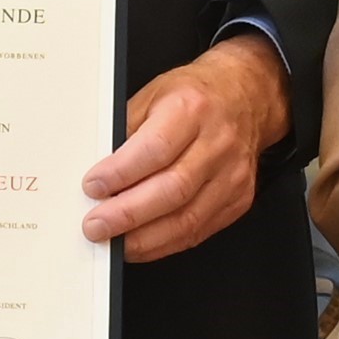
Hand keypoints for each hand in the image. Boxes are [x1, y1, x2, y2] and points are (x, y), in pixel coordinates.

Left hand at [82, 34, 290, 261]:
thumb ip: (125, 130)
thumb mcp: (152, 95)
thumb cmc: (194, 96)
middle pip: (172, 189)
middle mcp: (217, 143)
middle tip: (96, 225)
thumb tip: (96, 167)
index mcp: (192, 109)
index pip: (155, 148)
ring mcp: (232, 175)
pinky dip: (164, 243)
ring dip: (144, 238)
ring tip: (114, 241)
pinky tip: (140, 243)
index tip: (93, 187)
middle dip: (128, 214)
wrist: (245, 98)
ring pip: (186, 219)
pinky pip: (198, 231)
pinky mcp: (237, 200)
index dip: (121, 173)